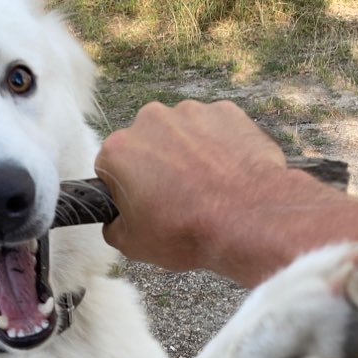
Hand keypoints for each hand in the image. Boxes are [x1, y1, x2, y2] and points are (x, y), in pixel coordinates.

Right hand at [95, 100, 286, 271]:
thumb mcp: (133, 245)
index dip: (125, 190)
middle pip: (146, 144)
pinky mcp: (225, 111)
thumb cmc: (187, 231)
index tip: (141, 205)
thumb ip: (114, 226)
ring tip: (204, 190)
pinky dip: (218, 148)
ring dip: (187, 156)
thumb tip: (116, 221)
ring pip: (181, 134)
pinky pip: (214, 130)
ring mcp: (191, 112)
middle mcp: (150, 120)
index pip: (111, 168)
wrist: (246, 219)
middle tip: (174, 200)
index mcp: (119, 150)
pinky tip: (225, 177)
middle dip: (155, 167)